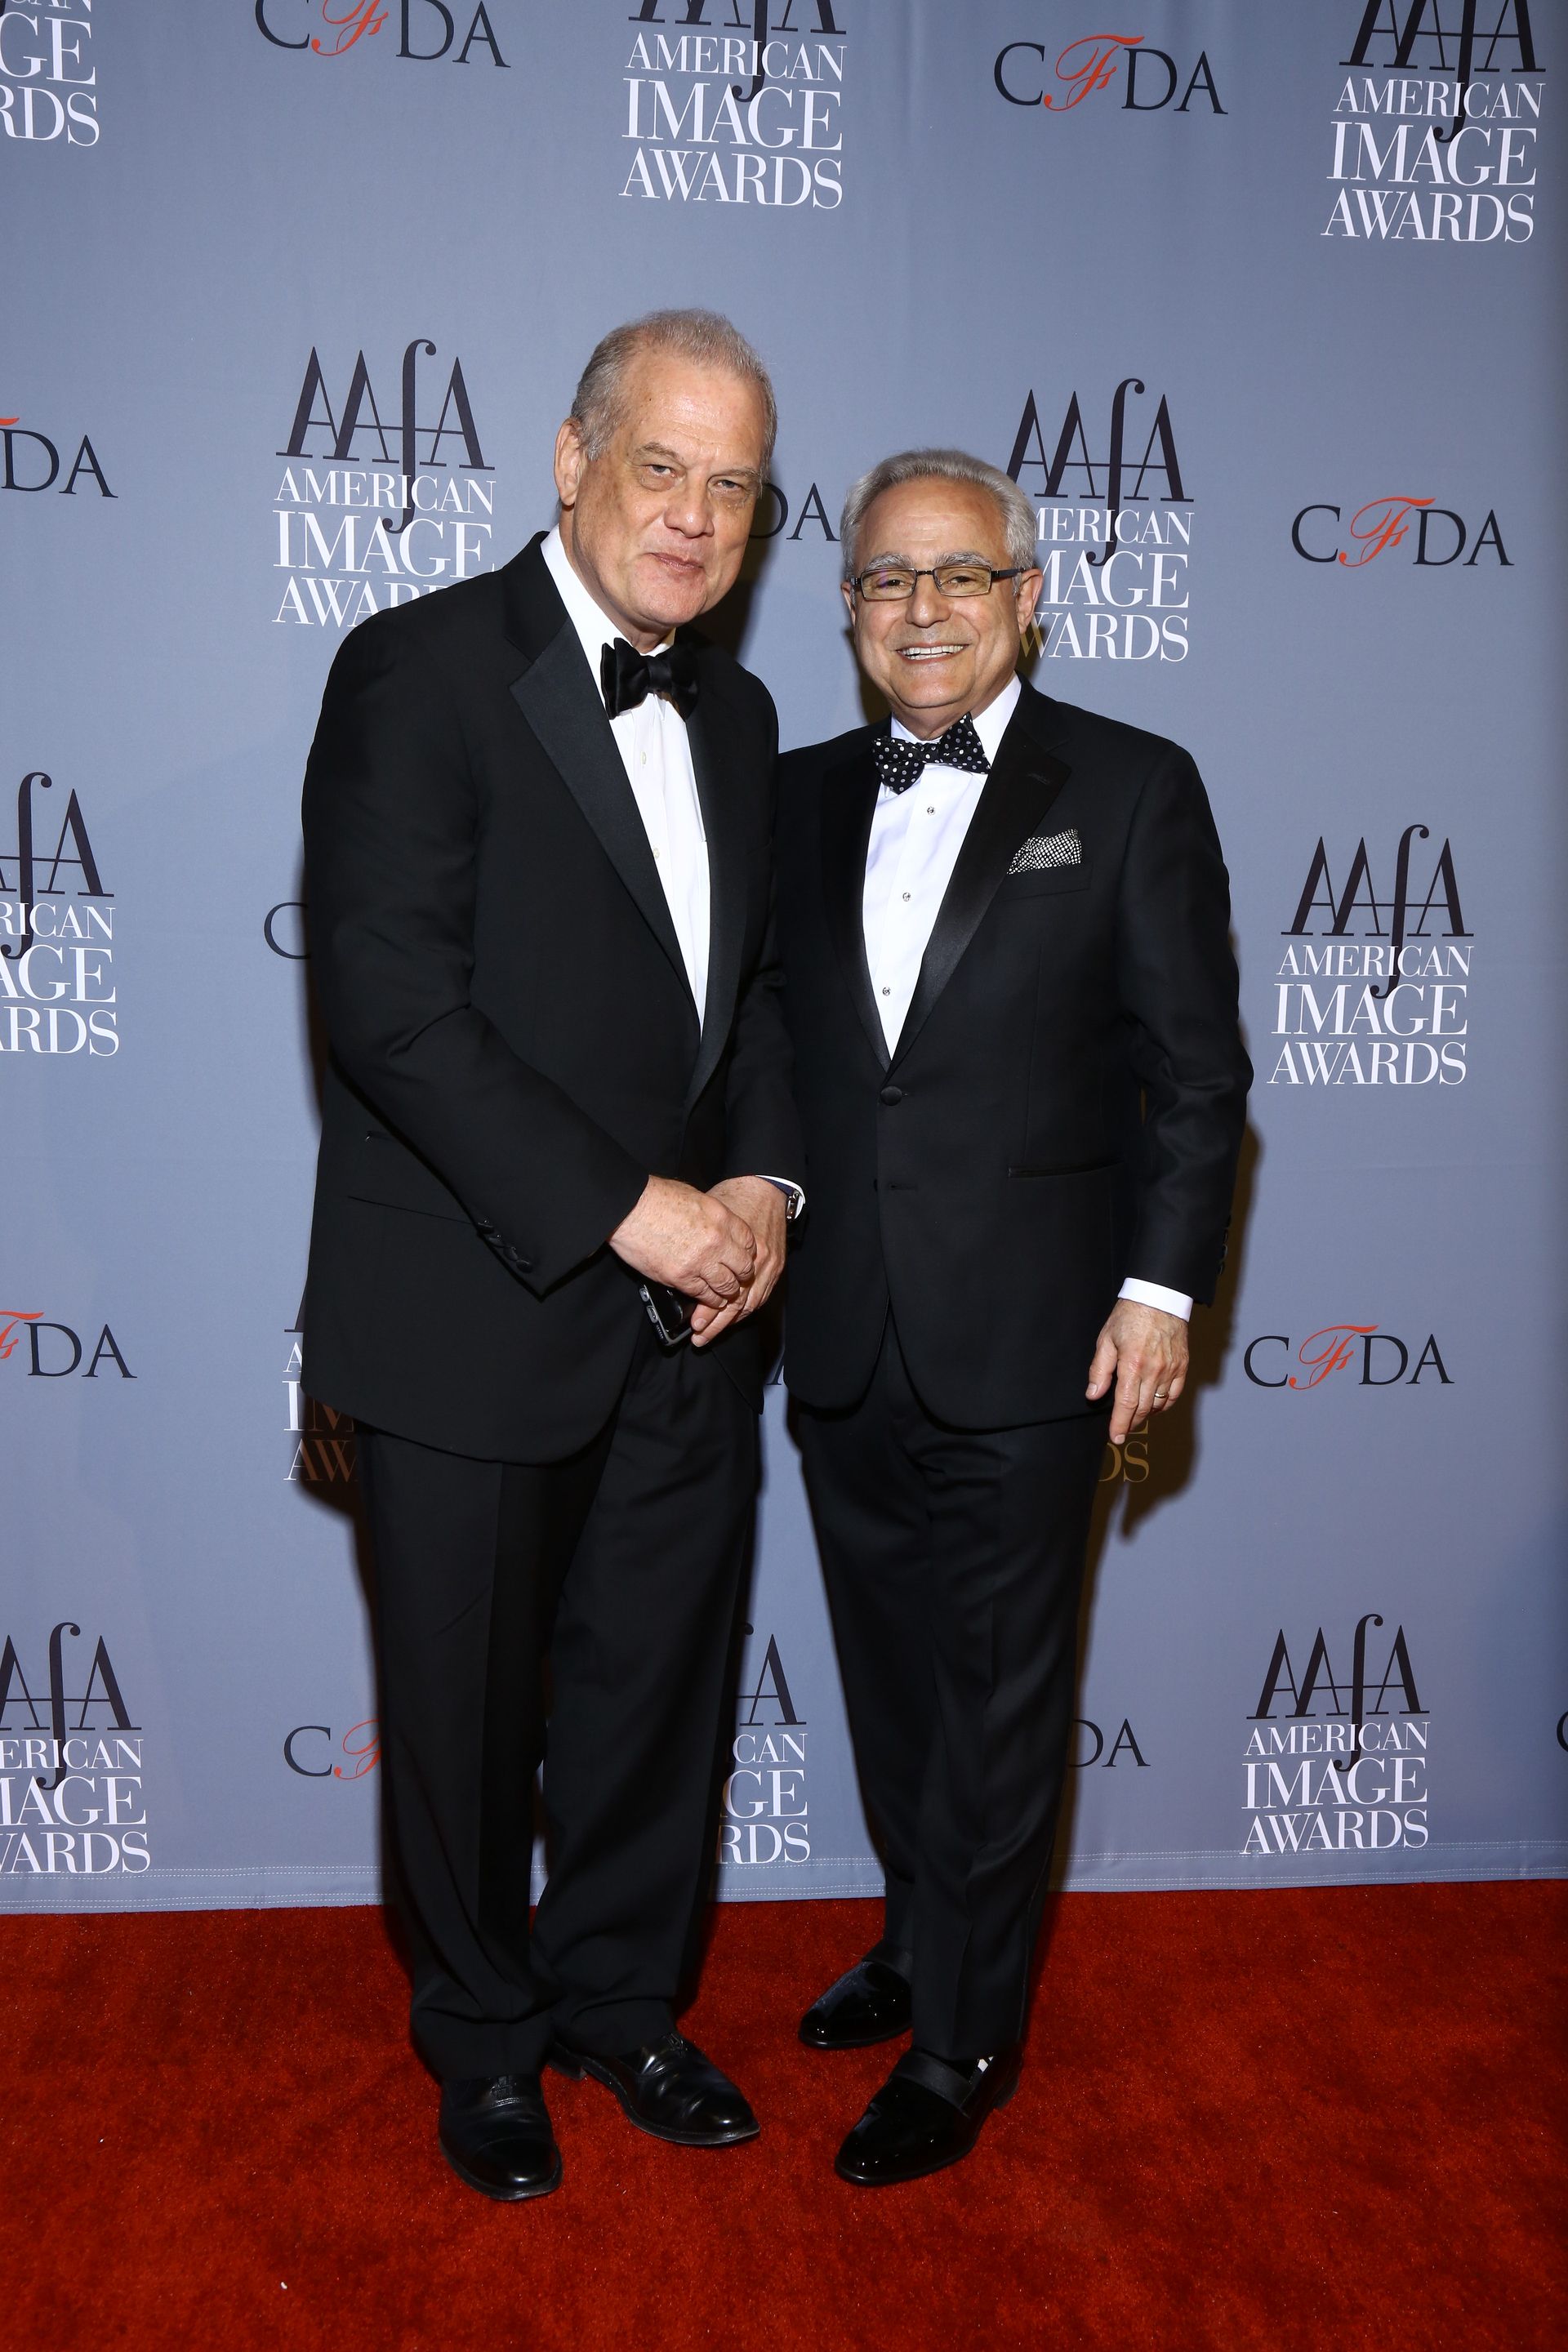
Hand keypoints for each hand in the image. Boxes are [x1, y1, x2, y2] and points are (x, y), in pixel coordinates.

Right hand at [608, 1175, 755, 1313]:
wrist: (629, 1209)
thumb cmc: (656, 1198)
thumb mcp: (695, 1197)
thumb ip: (712, 1215)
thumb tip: (718, 1226)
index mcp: (721, 1217)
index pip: (749, 1242)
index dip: (747, 1253)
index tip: (743, 1258)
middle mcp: (716, 1241)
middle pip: (743, 1267)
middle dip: (742, 1275)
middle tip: (737, 1278)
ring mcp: (700, 1261)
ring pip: (727, 1286)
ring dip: (727, 1292)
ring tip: (724, 1293)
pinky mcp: (681, 1277)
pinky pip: (704, 1295)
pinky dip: (708, 1300)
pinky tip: (708, 1299)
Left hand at [688, 1178, 787, 1346]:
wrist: (763, 1185)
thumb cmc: (732, 1197)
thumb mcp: (706, 1218)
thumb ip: (696, 1246)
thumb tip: (677, 1273)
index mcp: (735, 1248)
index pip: (721, 1292)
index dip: (706, 1312)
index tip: (693, 1325)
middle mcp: (756, 1260)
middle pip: (737, 1304)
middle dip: (717, 1324)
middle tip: (700, 1336)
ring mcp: (769, 1264)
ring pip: (751, 1303)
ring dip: (731, 1321)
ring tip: (712, 1332)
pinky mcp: (776, 1264)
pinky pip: (762, 1294)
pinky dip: (746, 1308)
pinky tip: (734, 1317)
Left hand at [1086, 1301, 1188, 1445]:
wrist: (1159, 1298)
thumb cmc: (1130, 1316)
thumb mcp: (1106, 1340)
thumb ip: (1099, 1371)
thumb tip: (1093, 1395)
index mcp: (1133, 1364)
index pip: (1126, 1404)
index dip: (1120, 1424)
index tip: (1115, 1437)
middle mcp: (1154, 1370)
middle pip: (1143, 1409)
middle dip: (1131, 1423)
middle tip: (1122, 1429)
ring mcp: (1171, 1369)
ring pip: (1159, 1404)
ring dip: (1146, 1415)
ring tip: (1135, 1417)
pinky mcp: (1182, 1366)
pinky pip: (1174, 1395)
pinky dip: (1164, 1405)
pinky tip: (1154, 1406)